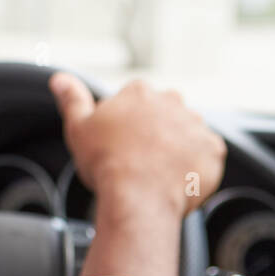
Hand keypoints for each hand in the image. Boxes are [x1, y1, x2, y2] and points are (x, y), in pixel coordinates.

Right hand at [49, 73, 226, 220]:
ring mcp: (196, 125)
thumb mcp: (78, 128)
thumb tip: (60, 78)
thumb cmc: (105, 162)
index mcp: (139, 92)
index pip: (136, 99)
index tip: (120, 141)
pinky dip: (195, 165)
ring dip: (176, 146)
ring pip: (186, 132)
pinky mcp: (214, 149)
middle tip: (138, 157)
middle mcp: (172, 101)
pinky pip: (206, 154)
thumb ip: (72, 99)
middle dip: (155, 130)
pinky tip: (175, 178)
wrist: (137, 197)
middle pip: (164, 113)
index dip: (127, 122)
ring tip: (157, 171)